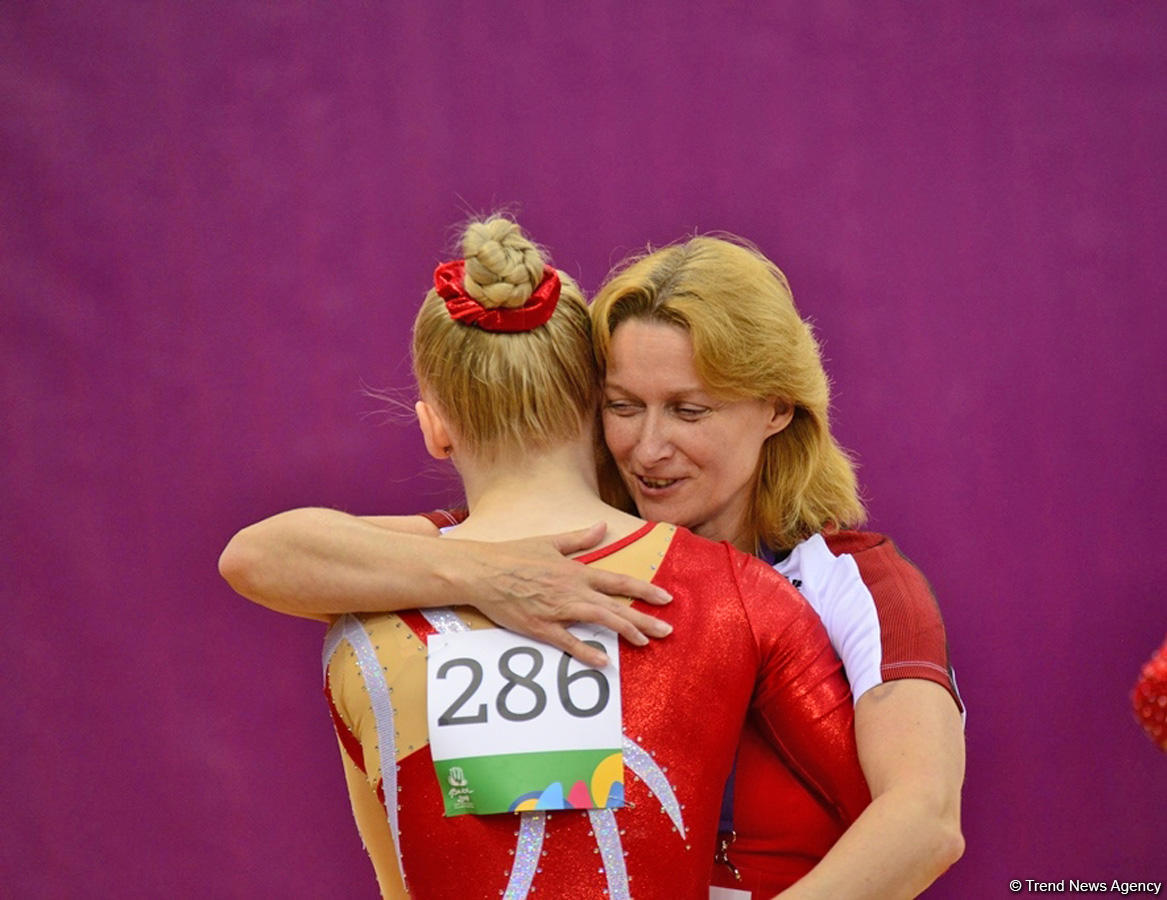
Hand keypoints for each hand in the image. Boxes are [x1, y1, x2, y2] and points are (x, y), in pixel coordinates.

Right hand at [453, 523, 673, 666]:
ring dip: (625, 632)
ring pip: (599, 621)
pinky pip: (568, 641)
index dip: (644, 590)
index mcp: (576, 570)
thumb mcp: (550, 542)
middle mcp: (572, 590)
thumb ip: (579, 539)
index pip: (618, 582)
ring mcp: (557, 609)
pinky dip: (586, 651)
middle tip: (668, 630)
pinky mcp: (540, 627)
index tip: (666, 598)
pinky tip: (604, 661)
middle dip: (644, 619)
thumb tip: (602, 526)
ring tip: (645, 643)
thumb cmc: (513, 555)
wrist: (482, 570)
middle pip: (616, 605)